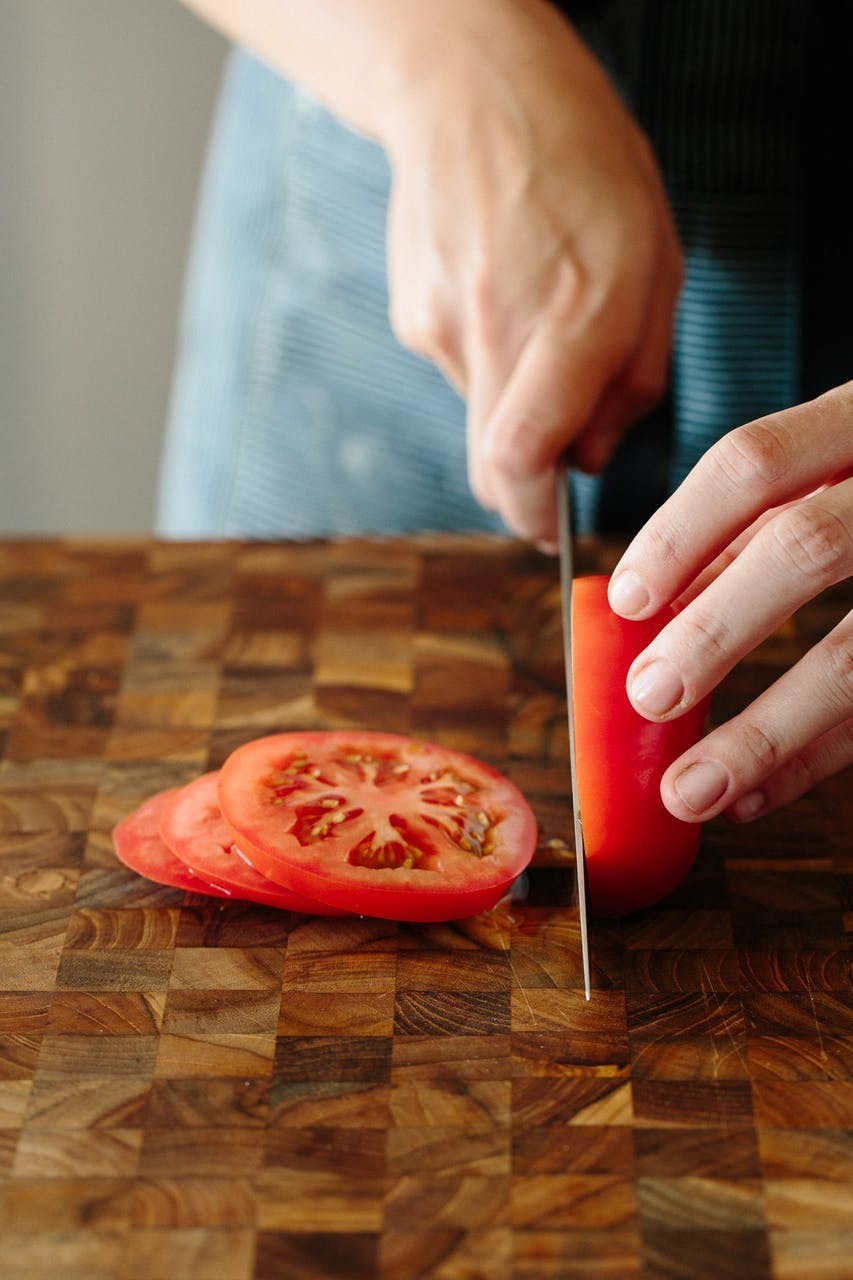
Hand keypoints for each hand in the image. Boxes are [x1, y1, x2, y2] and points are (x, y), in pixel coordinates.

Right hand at [382, 0, 681, 544]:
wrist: (470, 90)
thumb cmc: (585, 169)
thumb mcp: (655, 264)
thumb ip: (635, 377)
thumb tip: (588, 459)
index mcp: (572, 312)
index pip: (523, 460)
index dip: (535, 516)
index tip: (552, 532)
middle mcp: (497, 325)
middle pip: (489, 467)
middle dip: (524, 492)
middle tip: (550, 481)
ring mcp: (442, 323)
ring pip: (481, 417)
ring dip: (514, 403)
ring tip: (539, 318)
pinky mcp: (411, 318)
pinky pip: (460, 372)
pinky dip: (489, 361)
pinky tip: (501, 295)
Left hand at [607, 383, 852, 822]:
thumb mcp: (837, 467)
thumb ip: (756, 524)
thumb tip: (655, 603)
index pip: (755, 464)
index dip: (680, 534)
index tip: (627, 601)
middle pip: (806, 548)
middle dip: (715, 633)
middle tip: (650, 696)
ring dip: (766, 733)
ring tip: (695, 790)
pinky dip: (819, 756)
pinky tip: (760, 790)